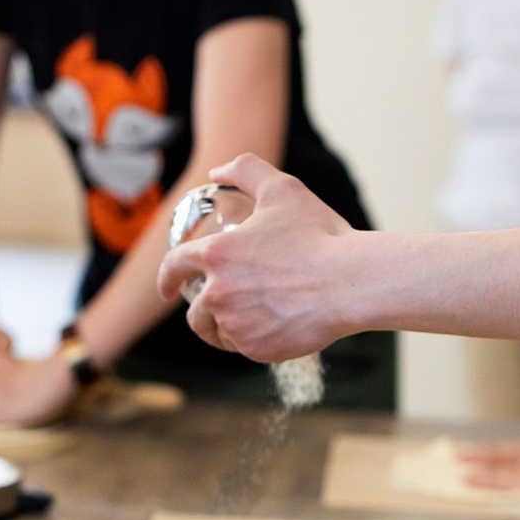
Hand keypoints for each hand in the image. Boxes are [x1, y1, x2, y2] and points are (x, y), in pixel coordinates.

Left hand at [157, 154, 354, 361]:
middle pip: (196, 311)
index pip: (174, 267)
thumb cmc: (320, 236)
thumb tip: (217, 171)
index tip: (168, 290)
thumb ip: (246, 170)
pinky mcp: (255, 349)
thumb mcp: (283, 190)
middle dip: (206, 310)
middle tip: (232, 305)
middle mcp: (218, 294)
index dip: (167, 279)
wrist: (352, 283)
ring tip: (256, 316)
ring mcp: (235, 325)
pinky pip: (244, 348)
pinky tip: (276, 327)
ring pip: (218, 332)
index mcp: (216, 255)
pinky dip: (254, 340)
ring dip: (228, 327)